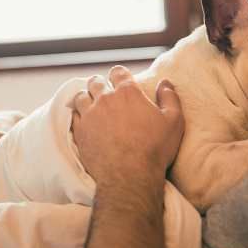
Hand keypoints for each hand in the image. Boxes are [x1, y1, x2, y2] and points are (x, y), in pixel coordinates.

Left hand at [70, 66, 184, 193]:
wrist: (130, 175)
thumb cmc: (155, 148)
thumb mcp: (174, 121)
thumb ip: (170, 98)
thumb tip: (165, 83)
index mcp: (128, 93)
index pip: (118, 72)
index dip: (119, 74)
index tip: (121, 80)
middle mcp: (105, 99)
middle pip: (95, 82)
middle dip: (100, 84)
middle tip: (105, 91)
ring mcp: (89, 115)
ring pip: (81, 96)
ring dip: (87, 97)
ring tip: (92, 104)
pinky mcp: (80, 131)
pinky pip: (73, 115)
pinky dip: (78, 114)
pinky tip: (85, 120)